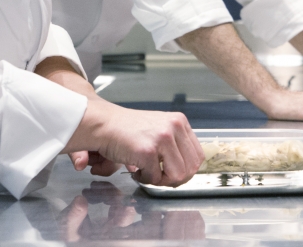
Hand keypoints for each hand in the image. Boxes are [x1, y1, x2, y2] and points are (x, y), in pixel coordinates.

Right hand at [64, 100, 203, 186]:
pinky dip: (144, 179)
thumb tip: (187, 170)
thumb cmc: (129, 129)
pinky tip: (136, 170)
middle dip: (175, 179)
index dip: (186, 171)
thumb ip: (176, 144)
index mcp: (180, 122)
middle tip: (159, 177)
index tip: (173, 174)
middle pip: (190, 168)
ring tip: (148, 173)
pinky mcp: (148, 151)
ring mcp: (162, 139)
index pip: (197, 156)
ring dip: (161, 181)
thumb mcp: (160, 128)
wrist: (105, 124)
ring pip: (177, 176)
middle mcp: (174, 127)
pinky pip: (154, 178)